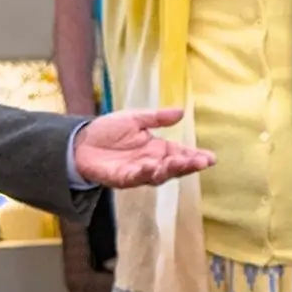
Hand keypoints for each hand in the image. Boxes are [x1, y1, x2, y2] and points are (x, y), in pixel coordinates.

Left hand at [71, 108, 215, 188]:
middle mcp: (151, 163)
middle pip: (174, 167)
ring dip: (170, 169)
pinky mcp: (122, 178)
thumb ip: (157, 118)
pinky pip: (136, 177)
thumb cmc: (107, 131)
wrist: (80, 142)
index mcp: (157, 149)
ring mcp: (138, 172)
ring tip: (181, 162)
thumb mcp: (135, 119)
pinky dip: (145, 172)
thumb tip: (181, 112)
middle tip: (201, 162)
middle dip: (188, 165)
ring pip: (159, 175)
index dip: (195, 156)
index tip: (211, 158)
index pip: (181, 154)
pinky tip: (153, 166)